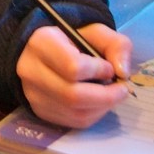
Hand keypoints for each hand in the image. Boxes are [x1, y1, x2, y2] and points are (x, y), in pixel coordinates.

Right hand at [15, 22, 130, 129]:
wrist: (45, 52)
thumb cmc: (72, 40)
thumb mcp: (96, 32)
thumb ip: (116, 45)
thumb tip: (123, 72)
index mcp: (41, 43)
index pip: (72, 66)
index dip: (98, 70)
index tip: (109, 67)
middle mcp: (30, 70)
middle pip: (72, 95)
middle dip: (106, 96)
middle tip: (122, 89)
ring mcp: (33, 94)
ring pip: (74, 112)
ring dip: (102, 107)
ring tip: (112, 95)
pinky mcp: (39, 111)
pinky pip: (72, 122)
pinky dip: (93, 115)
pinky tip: (99, 103)